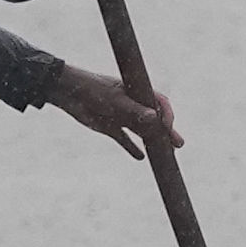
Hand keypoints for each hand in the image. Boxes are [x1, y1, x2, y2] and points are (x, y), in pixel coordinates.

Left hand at [45, 66, 175, 161]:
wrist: (67, 92)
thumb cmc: (93, 89)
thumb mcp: (115, 100)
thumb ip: (134, 111)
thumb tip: (155, 118)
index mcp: (136, 91)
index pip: (159, 103)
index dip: (167, 115)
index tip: (169, 128)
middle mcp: (132, 103)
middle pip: (154, 119)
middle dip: (166, 131)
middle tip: (178, 144)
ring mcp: (122, 115)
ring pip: (142, 130)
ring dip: (153, 140)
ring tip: (167, 152)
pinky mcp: (110, 126)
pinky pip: (124, 139)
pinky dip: (131, 147)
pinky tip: (140, 157)